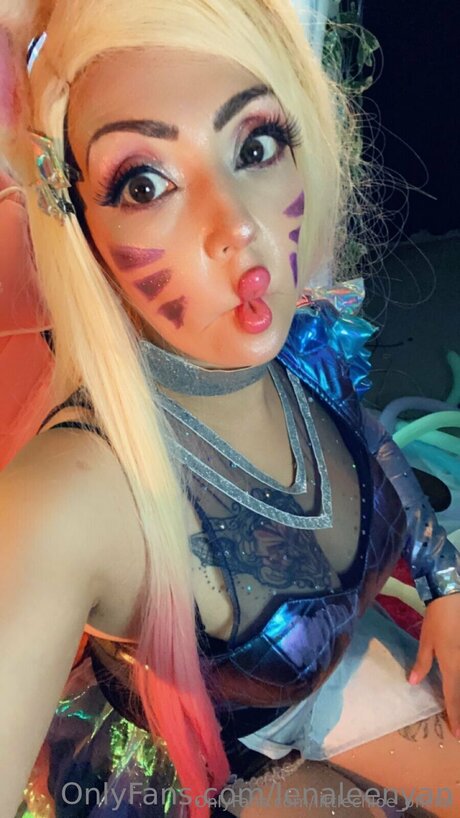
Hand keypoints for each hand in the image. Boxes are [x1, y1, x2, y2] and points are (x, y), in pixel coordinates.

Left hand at [409, 592, 459, 736]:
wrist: (454, 597)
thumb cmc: (438, 620)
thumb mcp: (427, 641)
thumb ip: (422, 663)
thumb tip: (413, 682)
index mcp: (452, 666)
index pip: (453, 697)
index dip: (455, 716)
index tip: (457, 734)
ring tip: (459, 711)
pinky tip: (458, 687)